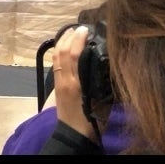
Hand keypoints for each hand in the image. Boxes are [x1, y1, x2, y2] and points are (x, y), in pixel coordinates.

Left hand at [50, 25, 96, 142]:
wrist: (73, 136)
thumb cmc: (92, 122)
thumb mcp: (102, 103)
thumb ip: (102, 84)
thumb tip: (108, 65)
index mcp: (76, 84)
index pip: (74, 55)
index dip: (78, 40)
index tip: (85, 29)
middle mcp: (65, 80)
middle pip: (62, 52)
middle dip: (68, 36)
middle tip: (79, 27)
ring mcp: (58, 82)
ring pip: (56, 56)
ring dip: (62, 41)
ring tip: (72, 33)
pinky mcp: (56, 85)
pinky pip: (56, 63)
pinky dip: (60, 51)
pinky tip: (67, 47)